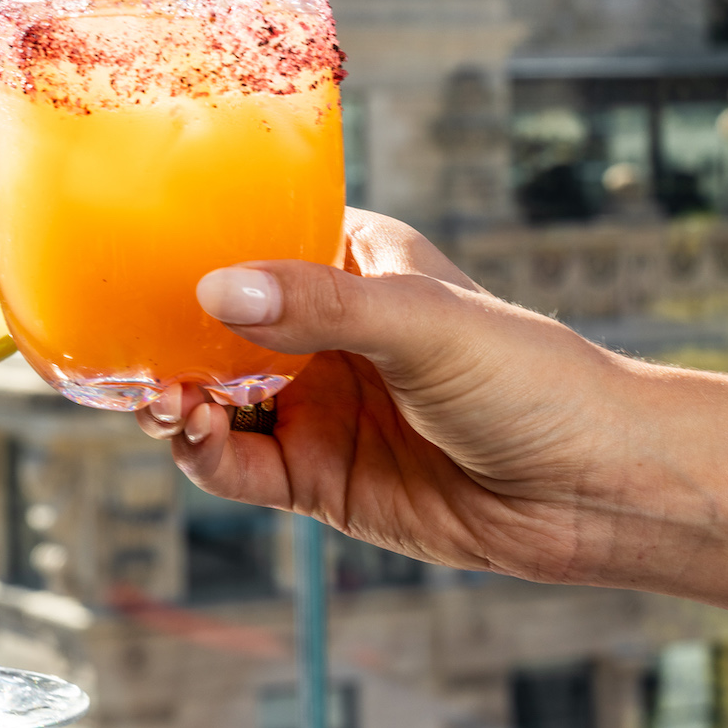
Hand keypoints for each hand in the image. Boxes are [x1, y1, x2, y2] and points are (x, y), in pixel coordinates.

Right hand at [138, 208, 648, 585]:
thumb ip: (321, 306)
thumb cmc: (532, 378)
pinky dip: (202, 453)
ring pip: (210, 396)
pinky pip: (235, 465)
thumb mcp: (424, 324)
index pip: (247, 237)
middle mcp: (318, 331)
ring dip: (174, 398)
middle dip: (161, 337)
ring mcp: (312, 404)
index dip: (186, 246)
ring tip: (166, 401)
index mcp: (346, 263)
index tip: (129, 255)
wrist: (598, 490)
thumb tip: (216, 288)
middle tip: (130, 352)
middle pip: (209, 325)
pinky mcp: (314, 476)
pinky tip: (196, 437)